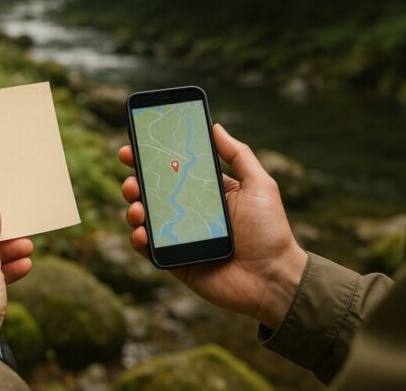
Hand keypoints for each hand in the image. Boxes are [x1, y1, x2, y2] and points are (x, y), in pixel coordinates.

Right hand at [119, 124, 306, 329]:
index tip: (133, 148)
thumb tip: (215, 126)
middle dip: (135, 183)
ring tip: (137, 208)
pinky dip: (139, 240)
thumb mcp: (259, 185)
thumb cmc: (271, 231)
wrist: (274, 279)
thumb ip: (238, 154)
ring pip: (146, 219)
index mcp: (207, 193)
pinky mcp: (176, 262)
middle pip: (153, 193)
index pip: (173, 171)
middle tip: (131, 180)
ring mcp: (180, 238)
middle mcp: (190, 213)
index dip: (151, 159)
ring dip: (134, 210)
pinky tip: (142, 233)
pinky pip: (150, 250)